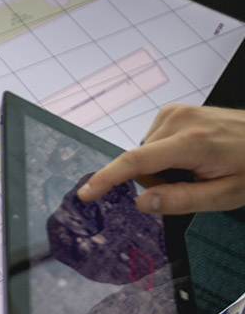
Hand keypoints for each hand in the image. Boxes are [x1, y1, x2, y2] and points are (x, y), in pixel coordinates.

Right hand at [77, 104, 244, 213]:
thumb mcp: (225, 195)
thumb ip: (181, 201)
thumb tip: (141, 202)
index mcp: (193, 142)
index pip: (137, 162)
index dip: (107, 179)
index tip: (86, 193)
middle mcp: (180, 120)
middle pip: (140, 162)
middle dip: (154, 181)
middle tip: (190, 183)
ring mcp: (177, 112)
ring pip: (145, 154)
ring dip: (161, 168)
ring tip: (194, 167)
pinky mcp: (175, 111)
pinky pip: (153, 142)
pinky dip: (164, 154)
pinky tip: (189, 155)